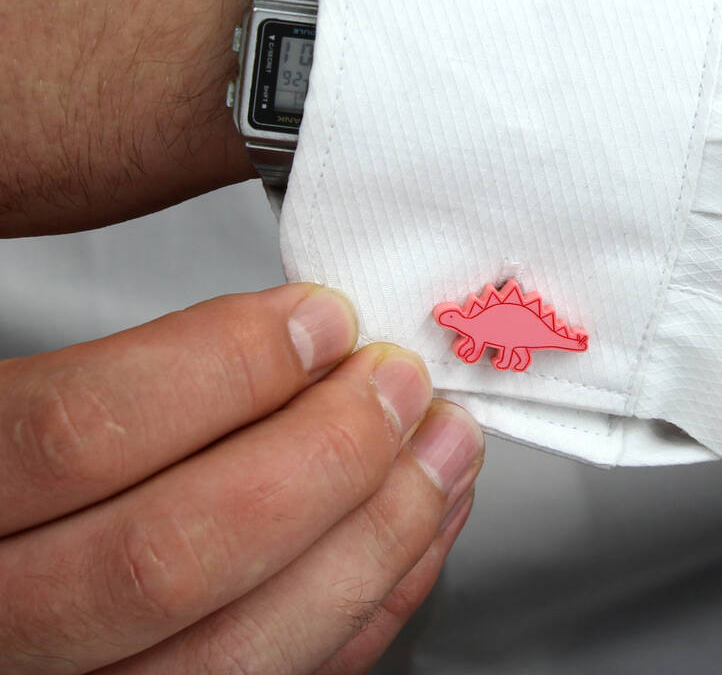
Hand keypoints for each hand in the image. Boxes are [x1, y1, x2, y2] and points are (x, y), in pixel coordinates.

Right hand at [0, 283, 483, 673]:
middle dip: (322, 455)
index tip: (321, 318)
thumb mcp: (17, 394)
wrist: (5, 563)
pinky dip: (367, 605)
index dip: (223, 367)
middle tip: (398, 384)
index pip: (78, 433)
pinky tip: (416, 531)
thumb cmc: (20, 460)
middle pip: (169, 556)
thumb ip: (122, 368)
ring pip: (232, 653)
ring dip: (372, 537)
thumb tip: (299, 326)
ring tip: (441, 450)